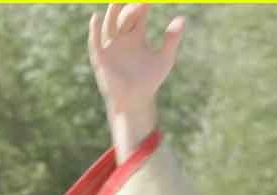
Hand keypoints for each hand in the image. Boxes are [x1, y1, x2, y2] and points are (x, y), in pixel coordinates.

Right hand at [89, 4, 185, 155]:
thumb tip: (182, 18)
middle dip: (129, 6)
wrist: (136, 102)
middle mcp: (121, 38)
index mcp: (136, 36)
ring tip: (116, 0)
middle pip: (123, 16)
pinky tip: (96, 17)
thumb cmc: (149, 81)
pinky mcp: (101, 58)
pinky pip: (95, 42)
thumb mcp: (165, 58)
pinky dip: (94, 30)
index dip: (143, 3)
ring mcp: (110, 47)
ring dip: (112, 12)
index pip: (138, 14)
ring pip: (109, 24)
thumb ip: (172, 39)